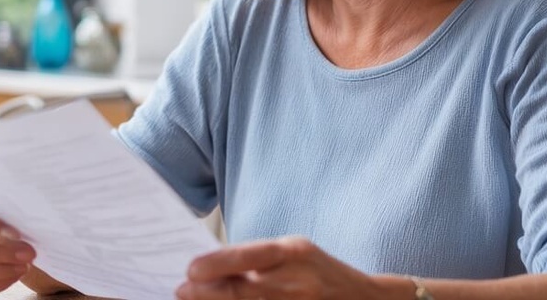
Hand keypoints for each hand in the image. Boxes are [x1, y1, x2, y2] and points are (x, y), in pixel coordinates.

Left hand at [175, 236, 385, 299]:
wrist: (365, 299)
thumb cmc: (318, 273)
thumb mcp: (294, 253)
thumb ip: (257, 259)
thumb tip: (210, 268)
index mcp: (295, 251)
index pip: (250, 256)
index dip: (218, 264)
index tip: (190, 271)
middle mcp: (299, 280)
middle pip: (244, 291)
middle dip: (208, 293)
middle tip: (182, 291)